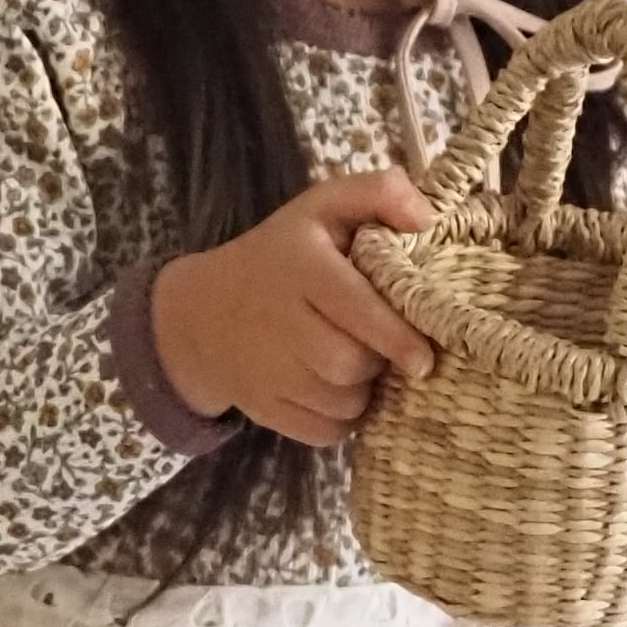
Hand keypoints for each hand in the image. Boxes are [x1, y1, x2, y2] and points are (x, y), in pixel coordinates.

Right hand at [150, 171, 438, 448]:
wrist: (201, 314)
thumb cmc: (281, 257)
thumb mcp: (322, 208)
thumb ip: (376, 194)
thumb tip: (425, 219)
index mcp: (300, 267)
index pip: (358, 310)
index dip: (397, 337)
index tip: (424, 356)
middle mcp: (278, 321)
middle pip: (352, 363)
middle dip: (378, 361)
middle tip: (379, 345)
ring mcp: (266, 372)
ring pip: (344, 401)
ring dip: (363, 390)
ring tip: (356, 364)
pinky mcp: (264, 410)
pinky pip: (325, 432)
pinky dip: (342, 418)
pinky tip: (336, 389)